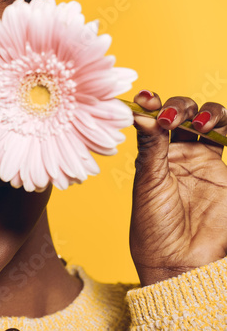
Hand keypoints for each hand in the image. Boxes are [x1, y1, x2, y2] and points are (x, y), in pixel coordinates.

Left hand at [130, 90, 226, 285]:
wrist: (180, 259)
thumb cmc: (154, 225)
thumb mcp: (148, 182)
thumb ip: (151, 146)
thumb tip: (141, 112)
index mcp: (152, 154)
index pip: (152, 119)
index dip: (151, 104)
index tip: (145, 98)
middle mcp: (175, 153)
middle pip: (182, 113)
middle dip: (178, 106)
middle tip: (171, 117)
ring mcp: (202, 159)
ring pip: (210, 120)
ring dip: (206, 112)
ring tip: (197, 123)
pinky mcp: (223, 170)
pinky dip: (226, 125)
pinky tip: (215, 125)